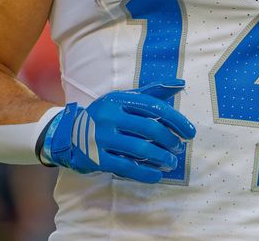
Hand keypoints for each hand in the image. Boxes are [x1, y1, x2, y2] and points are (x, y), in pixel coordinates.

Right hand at [36, 80, 195, 183]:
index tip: (189, 132)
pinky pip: (126, 168)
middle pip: (149, 128)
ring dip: (161, 158)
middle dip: (170, 140)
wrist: (68, 134)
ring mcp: (101, 138)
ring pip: (140, 149)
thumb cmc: (106, 115)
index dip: (176, 120)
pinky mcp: (97, 158)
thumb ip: (152, 92)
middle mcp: (109, 116)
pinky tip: (157, 175)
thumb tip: (181, 83)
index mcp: (119, 99)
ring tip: (172, 162)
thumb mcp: (125, 99)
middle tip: (179, 148)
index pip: (154, 107)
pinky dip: (145, 173)